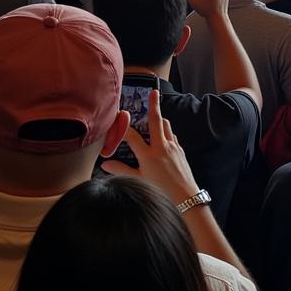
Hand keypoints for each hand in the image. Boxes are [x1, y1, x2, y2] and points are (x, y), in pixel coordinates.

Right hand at [101, 89, 199, 206]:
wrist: (186, 198)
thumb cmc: (160, 191)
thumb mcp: (139, 180)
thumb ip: (121, 170)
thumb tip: (105, 164)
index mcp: (148, 154)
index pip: (132, 136)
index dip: (123, 127)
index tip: (117, 118)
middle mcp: (161, 147)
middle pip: (156, 120)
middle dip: (154, 105)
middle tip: (153, 92)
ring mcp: (173, 147)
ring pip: (167, 126)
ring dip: (160, 119)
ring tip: (154, 115)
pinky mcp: (180, 151)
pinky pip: (172, 136)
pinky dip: (167, 132)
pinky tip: (163, 136)